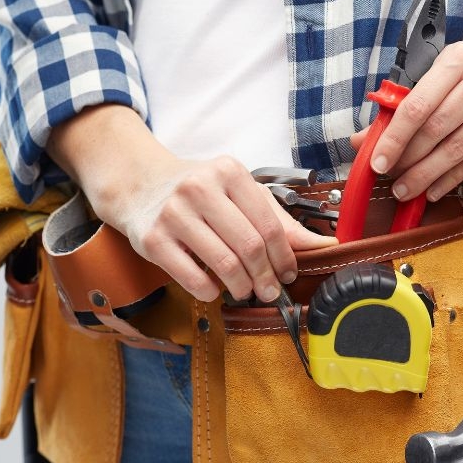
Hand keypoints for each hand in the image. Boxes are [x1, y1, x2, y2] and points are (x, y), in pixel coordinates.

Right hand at [91, 155, 335, 302]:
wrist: (139, 184)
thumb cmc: (198, 190)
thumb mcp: (238, 191)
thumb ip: (278, 218)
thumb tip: (323, 244)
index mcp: (228, 172)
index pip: (269, 223)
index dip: (285, 256)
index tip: (288, 273)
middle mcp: (199, 188)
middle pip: (249, 246)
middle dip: (266, 277)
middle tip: (270, 291)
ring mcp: (173, 214)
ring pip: (224, 265)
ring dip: (242, 287)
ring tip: (245, 291)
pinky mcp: (153, 240)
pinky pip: (193, 278)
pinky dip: (211, 291)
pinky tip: (215, 288)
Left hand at [352, 40, 462, 201]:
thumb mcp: (442, 74)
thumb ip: (403, 103)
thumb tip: (365, 140)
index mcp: (459, 59)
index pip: (418, 104)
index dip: (394, 137)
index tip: (377, 160)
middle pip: (436, 129)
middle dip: (407, 159)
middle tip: (390, 177)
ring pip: (457, 150)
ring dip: (426, 175)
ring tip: (406, 189)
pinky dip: (450, 179)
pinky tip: (433, 188)